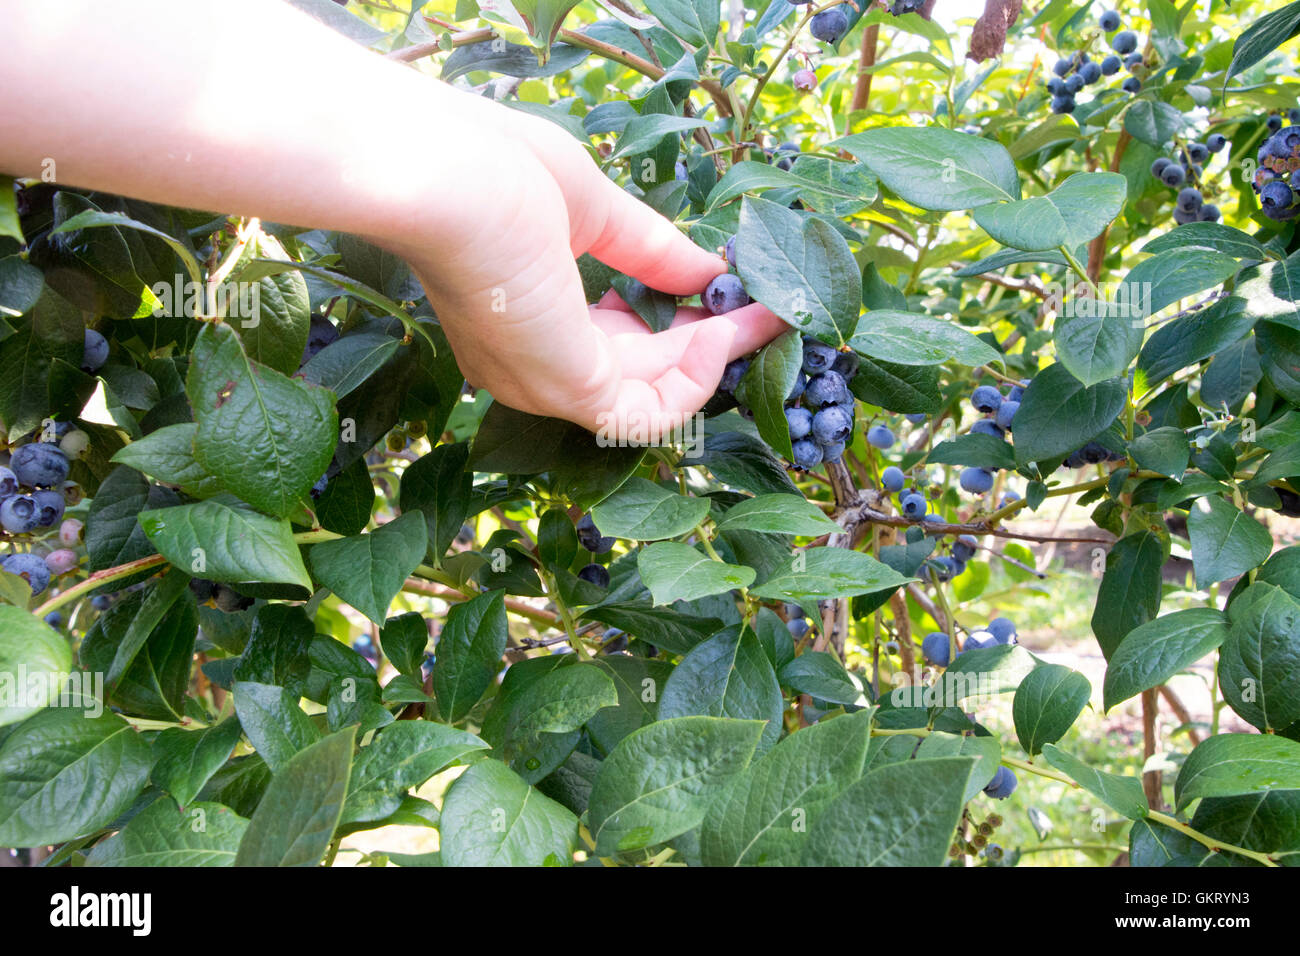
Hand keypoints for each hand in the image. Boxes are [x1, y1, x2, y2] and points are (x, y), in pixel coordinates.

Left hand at [391, 90, 787, 438]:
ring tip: (768, 315)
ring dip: (717, 358)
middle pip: (642, 368)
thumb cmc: (494, 171)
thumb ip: (652, 249)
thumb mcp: (593, 209)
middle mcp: (533, 360)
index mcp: (528, 314)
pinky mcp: (565, 391)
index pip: (614, 336)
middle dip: (712, 337)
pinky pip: (647, 417)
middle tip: (771, 308)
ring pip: (651, 397)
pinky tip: (723, 332)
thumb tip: (711, 273)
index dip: (677, 316)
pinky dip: (695, 383)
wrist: (439, 175)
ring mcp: (546, 382)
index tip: (728, 291)